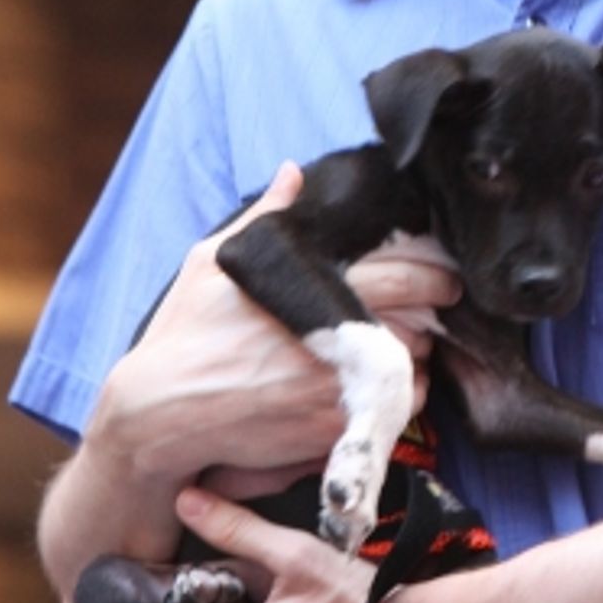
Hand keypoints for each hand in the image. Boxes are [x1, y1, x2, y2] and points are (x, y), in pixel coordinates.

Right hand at [99, 167, 460, 491]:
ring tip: (410, 340)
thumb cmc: (183, 336)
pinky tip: (387, 382)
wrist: (160, 415)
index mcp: (313, 293)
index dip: (432, 271)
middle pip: (419, 317)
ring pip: (413, 365)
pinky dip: (401, 394)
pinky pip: (396, 409)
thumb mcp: (211, 264)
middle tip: (443, 299)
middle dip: (436, 306)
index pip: (403, 275)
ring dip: (417, 351)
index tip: (442, 272)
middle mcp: (334, 341)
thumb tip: (292, 173)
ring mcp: (338, 389)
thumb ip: (265, 216)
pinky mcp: (334, 429)